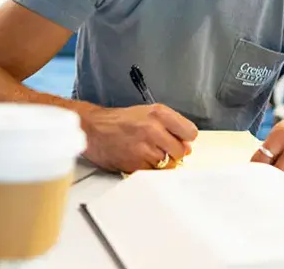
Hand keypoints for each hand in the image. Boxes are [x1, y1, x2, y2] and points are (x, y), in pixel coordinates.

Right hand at [78, 103, 198, 173]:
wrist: (93, 129)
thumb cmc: (119, 121)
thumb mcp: (148, 112)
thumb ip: (170, 125)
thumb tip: (187, 146)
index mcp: (159, 113)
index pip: (190, 133)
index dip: (186, 138)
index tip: (181, 140)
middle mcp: (154, 129)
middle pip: (181, 151)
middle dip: (174, 152)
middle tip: (161, 147)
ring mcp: (145, 148)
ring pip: (168, 164)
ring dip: (162, 162)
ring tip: (147, 152)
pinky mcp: (136, 164)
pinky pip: (154, 172)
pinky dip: (150, 169)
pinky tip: (139, 158)